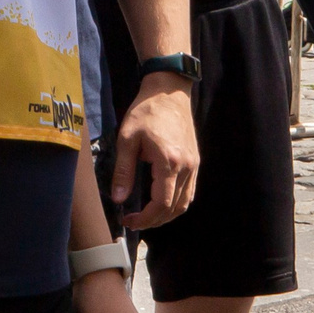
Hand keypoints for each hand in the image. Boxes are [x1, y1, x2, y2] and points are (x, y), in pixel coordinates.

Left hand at [112, 76, 199, 229]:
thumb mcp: (127, 139)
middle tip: (134, 221)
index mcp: (169, 162)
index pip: (161, 203)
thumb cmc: (145, 112)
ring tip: (146, 216)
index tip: (128, 219)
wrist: (168, 92)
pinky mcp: (195, 162)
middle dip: (153, 221)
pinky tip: (160, 203)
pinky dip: (176, 204)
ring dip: (166, 215)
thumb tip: (118, 199)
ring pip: (185, 203)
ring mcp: (193, 165)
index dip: (145, 218)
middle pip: (174, 208)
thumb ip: (123, 171)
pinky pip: (189, 192)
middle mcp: (186, 167)